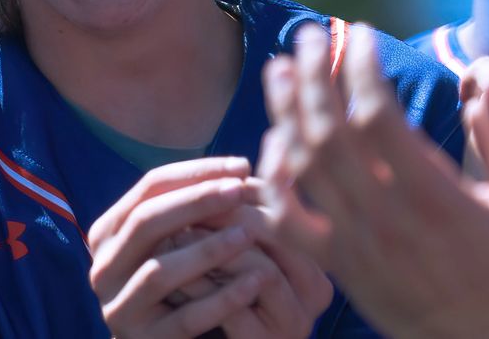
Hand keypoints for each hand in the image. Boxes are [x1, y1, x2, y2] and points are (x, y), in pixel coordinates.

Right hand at [89, 158, 276, 338]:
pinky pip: (185, 318)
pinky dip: (222, 298)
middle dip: (197, 201)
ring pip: (159, 271)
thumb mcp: (171, 241)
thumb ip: (189, 208)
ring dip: (207, 249)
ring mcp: (118, 309)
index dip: (195, 173)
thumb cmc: (177, 281)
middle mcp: (103, 269)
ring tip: (249, 233)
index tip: (240, 166)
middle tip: (239, 190)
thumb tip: (240, 168)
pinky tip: (254, 281)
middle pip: (147, 222)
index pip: (148, 188)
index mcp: (107, 234)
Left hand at [162, 189, 332, 337]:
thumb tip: (231, 167)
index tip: (203, 180)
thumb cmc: (232, 299)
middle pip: (275, 233)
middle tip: (181, 203)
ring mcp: (295, 321)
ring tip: (171, 237)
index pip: (284, 208)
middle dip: (223, 214)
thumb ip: (245, 220)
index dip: (241, 190)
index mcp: (315, 256)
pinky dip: (201, 289)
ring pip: (259, 268)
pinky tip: (174, 278)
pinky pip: (234, 308)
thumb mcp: (244, 255)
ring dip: (210, 249)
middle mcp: (316, 290)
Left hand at [260, 22, 488, 337]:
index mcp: (434, 198)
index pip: (376, 118)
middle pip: (329, 133)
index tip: (361, 34)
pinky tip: (274, 142)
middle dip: (312, 75)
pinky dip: (273, 180)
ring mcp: (357, 245)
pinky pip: (288, 222)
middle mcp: (386, 219)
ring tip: (278, 68)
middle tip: (307, 35)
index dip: (361, 68)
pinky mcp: (340, 266)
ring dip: (284, 112)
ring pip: (303, 168)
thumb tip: (488, 74)